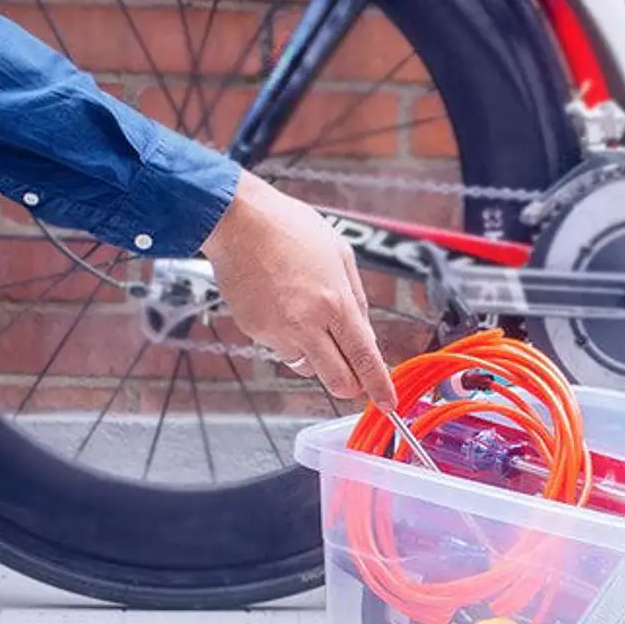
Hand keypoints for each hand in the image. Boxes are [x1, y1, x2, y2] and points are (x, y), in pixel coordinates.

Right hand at [200, 170, 397, 410]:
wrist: (237, 220)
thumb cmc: (289, 228)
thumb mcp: (340, 255)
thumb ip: (356, 299)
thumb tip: (365, 336)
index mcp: (334, 302)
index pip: (365, 358)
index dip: (379, 386)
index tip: (388, 403)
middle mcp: (306, 324)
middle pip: (337, 380)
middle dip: (350, 385)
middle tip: (354, 376)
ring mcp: (277, 332)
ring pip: (307, 367)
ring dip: (316, 355)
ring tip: (306, 315)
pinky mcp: (254, 332)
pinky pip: (281, 349)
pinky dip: (288, 338)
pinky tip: (282, 305)